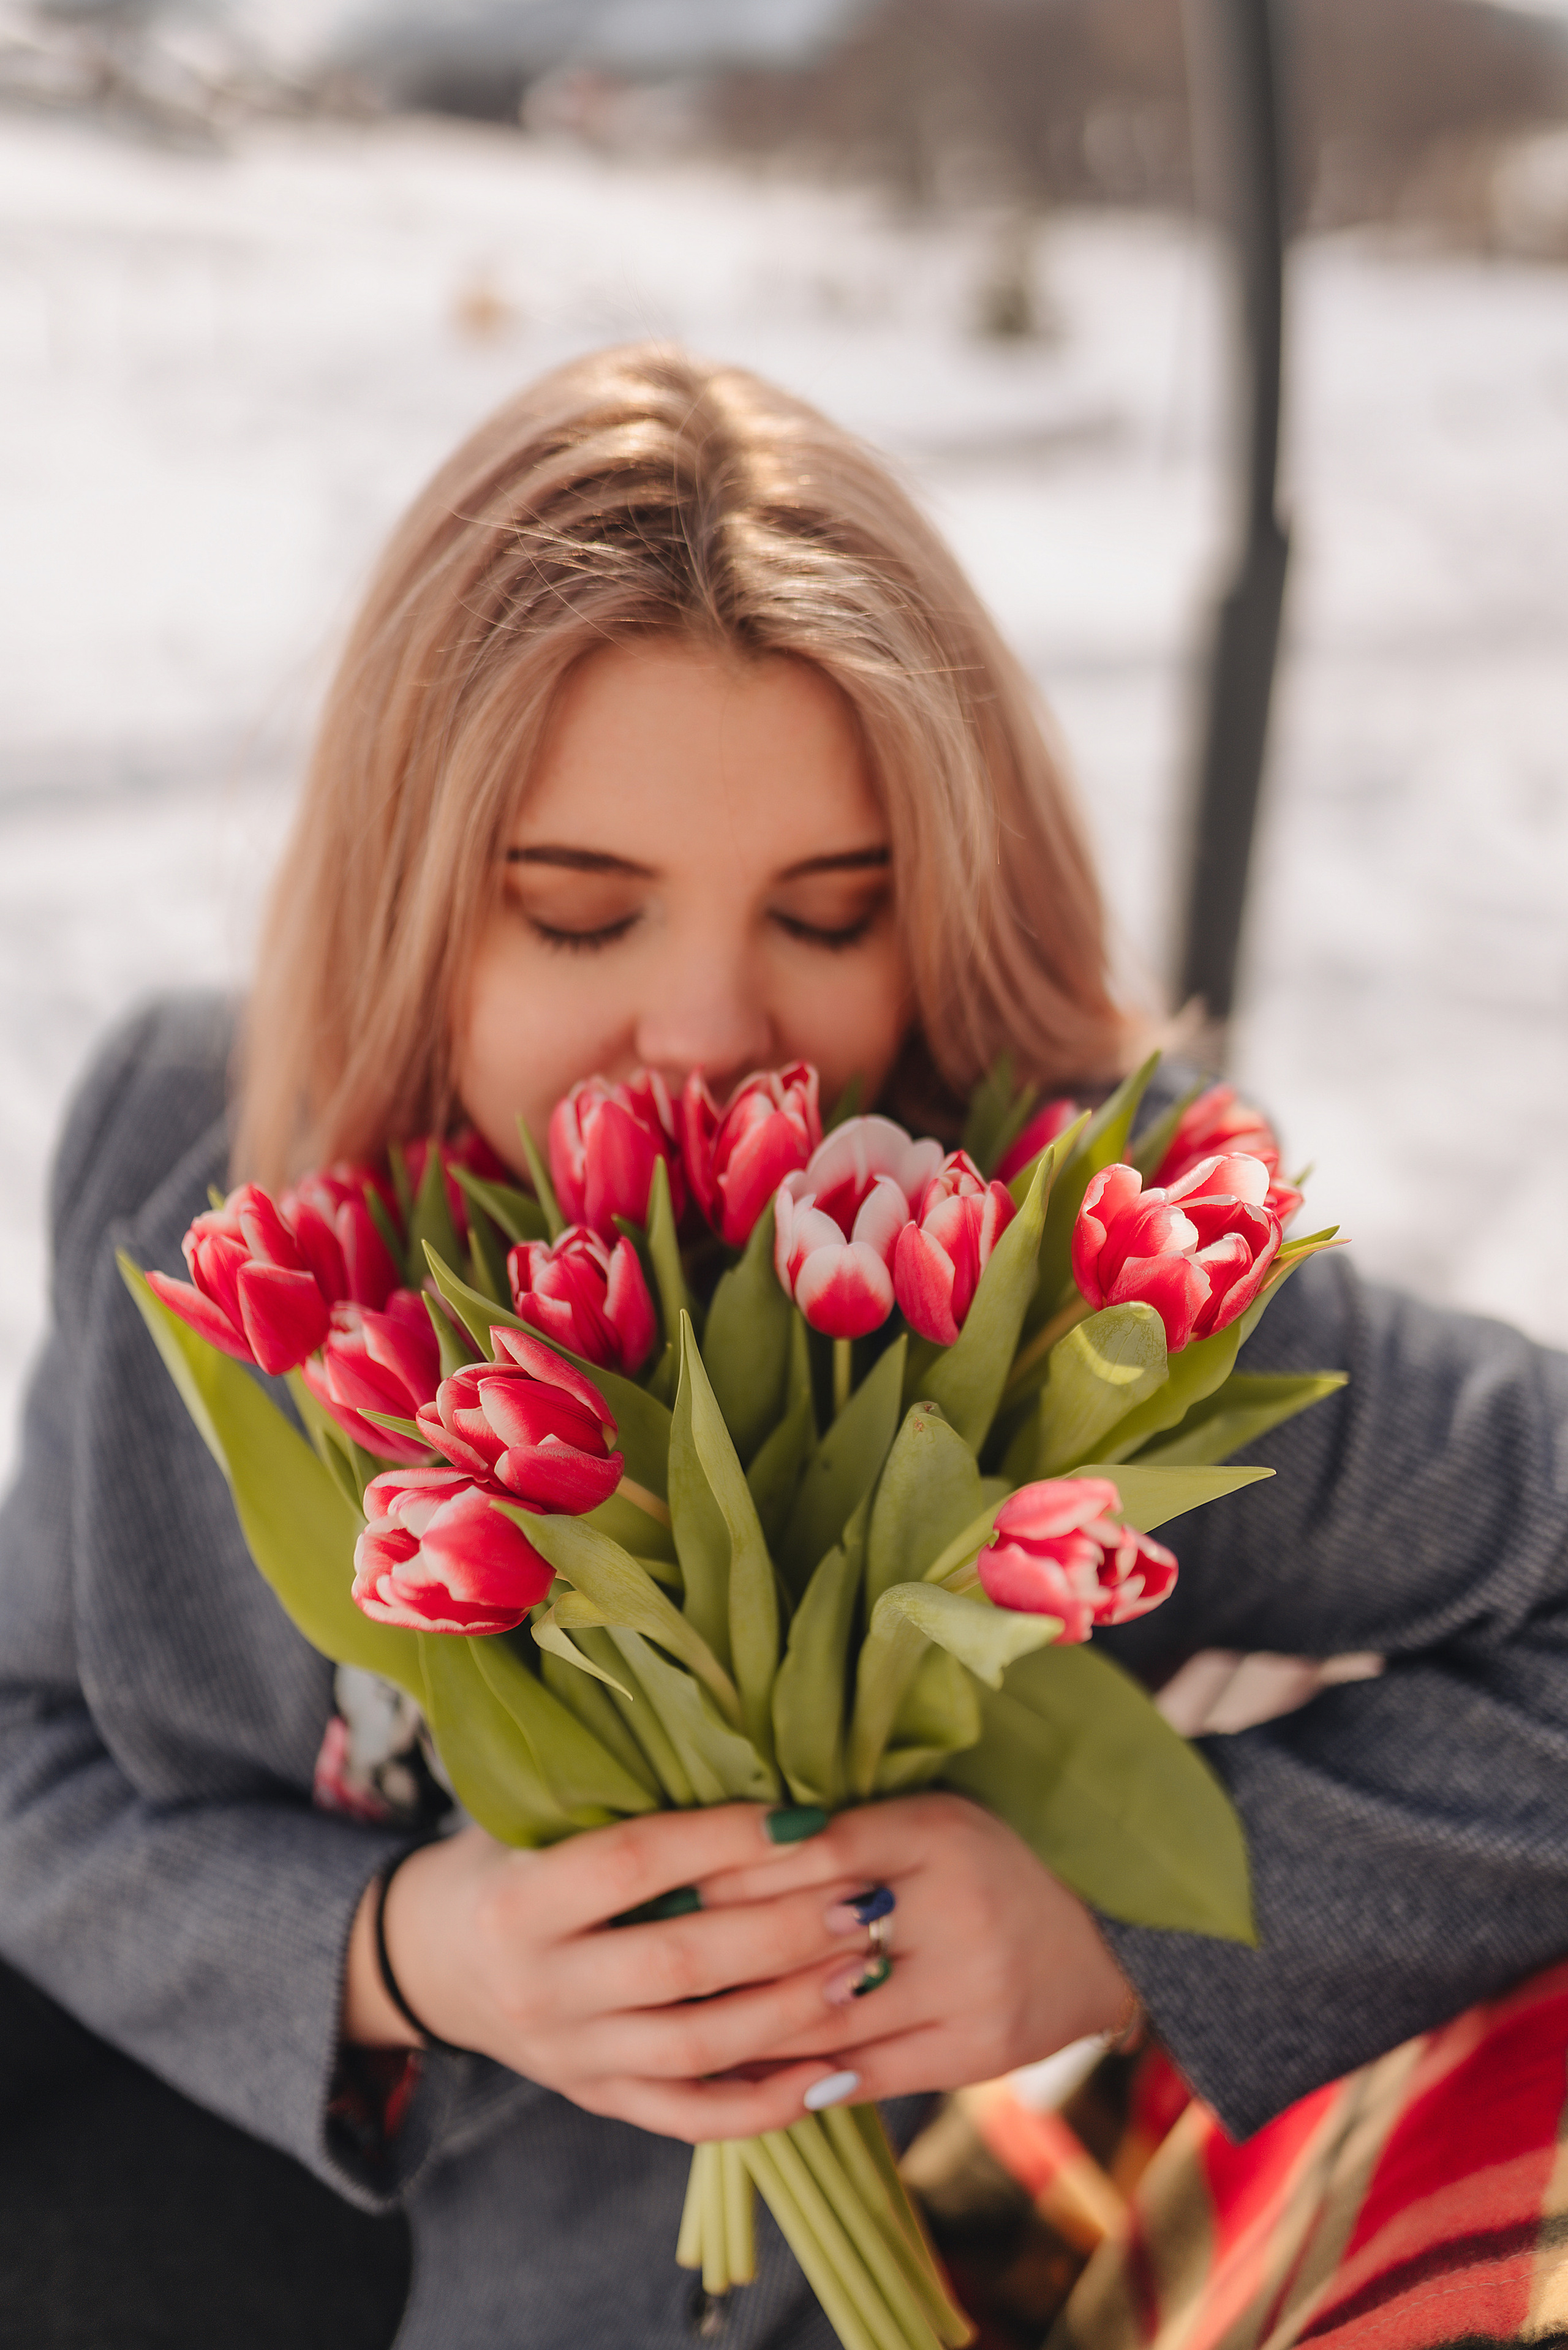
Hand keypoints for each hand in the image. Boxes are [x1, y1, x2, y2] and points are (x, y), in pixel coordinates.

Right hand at [342, 1805, 897, 2139]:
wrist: (433, 1960)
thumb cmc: (508, 1863)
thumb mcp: (536, 1821)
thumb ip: (624, 1807)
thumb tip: (756, 1772)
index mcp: (519, 1900)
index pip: (635, 1864)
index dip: (725, 1840)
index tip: (809, 1819)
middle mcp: (541, 1986)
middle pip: (678, 1961)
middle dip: (784, 1931)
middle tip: (865, 1900)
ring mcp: (569, 2056)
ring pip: (695, 2046)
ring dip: (792, 2012)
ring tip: (867, 1971)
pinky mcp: (597, 2100)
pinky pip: (689, 2116)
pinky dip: (765, 2104)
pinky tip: (834, 2074)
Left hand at [698, 1794, 1133, 2100]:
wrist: (1104, 1940)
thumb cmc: (989, 1866)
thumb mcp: (931, 1823)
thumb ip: (847, 1836)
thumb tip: (727, 1851)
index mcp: (938, 1830)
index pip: (819, 1848)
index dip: (739, 1869)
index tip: (672, 1883)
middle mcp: (957, 1903)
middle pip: (815, 1935)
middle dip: (727, 1953)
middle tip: (653, 1961)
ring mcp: (971, 1984)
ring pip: (830, 2012)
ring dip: (747, 2022)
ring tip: (676, 2022)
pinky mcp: (977, 2050)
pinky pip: (867, 2071)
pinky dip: (799, 2074)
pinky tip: (746, 2073)